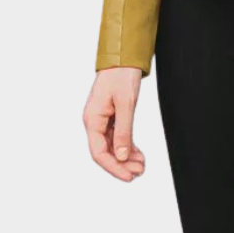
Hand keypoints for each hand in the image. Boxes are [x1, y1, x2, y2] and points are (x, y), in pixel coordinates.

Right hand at [83, 67, 145, 181]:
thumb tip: (122, 156)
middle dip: (121, 164)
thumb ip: (124, 130)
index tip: (128, 176)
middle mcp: (94, 121)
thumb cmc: (121, 74)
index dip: (114, 167)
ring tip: (141, 165)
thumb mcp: (126, 103)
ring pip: (112, 145)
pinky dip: (127, 146)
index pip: (99, 152)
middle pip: (105, 151)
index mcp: (92, 119)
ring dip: (126, 157)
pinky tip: (137, 154)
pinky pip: (117, 136)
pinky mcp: (111, 115)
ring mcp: (102, 119)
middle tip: (139, 172)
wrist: (123, 56)